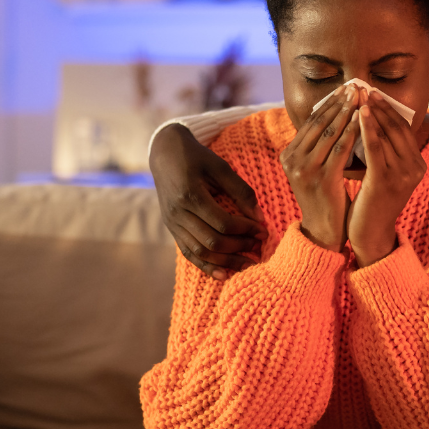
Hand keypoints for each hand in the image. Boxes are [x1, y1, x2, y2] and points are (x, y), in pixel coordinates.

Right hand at [150, 123, 266, 280]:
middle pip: (212, 241)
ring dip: (226, 261)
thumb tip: (260, 218)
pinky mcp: (171, 229)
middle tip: (259, 245)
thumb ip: (241, 191)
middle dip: (239, 247)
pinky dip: (206, 266)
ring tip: (248, 264)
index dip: (246, 230)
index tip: (264, 230)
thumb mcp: (221, 167)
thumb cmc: (196, 157)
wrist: (165, 153)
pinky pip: (188, 253)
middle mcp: (178, 214)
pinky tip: (224, 274)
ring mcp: (172, 224)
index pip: (223, 223)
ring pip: (200, 252)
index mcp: (190, 195)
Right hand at [280, 84, 360, 251]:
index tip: (345, 89)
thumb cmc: (324, 197)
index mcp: (288, 155)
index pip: (310, 122)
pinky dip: (353, 133)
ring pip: (330, 134)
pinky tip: (365, 122)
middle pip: (319, 124)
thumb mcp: (314, 168)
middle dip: (339, 103)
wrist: (323, 230)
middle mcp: (292, 161)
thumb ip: (317, 146)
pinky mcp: (322, 180)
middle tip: (356, 87)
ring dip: (348, 113)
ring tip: (362, 98)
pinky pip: (341, 150)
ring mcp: (305, 171)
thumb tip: (332, 115)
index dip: (328, 104)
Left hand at [347, 89, 426, 266]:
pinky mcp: (385, 181)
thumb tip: (373, 121)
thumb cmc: (372, 203)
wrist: (371, 235)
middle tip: (364, 87)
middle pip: (397, 128)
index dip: (389, 109)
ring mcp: (402, 175)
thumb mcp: (384, 174)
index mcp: (417, 165)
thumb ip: (385, 152)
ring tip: (358, 95)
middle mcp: (414, 168)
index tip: (373, 92)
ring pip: (386, 134)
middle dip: (380, 105)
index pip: (403, 129)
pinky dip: (367, 128)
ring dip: (371, 112)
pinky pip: (375, 148)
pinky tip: (357, 114)